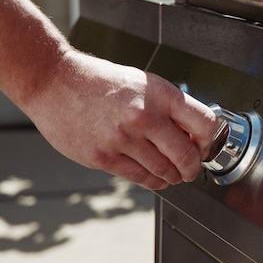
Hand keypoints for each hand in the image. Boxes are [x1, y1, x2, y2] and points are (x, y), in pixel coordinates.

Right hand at [22, 49, 218, 189]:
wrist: (54, 82)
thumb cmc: (98, 82)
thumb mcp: (142, 83)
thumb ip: (167, 108)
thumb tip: (191, 135)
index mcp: (159, 93)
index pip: (204, 124)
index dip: (209, 141)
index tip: (204, 147)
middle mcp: (144, 116)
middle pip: (186, 156)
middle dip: (193, 168)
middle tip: (191, 169)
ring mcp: (123, 139)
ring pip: (164, 171)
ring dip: (173, 177)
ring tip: (172, 174)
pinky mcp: (104, 157)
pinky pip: (139, 178)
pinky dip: (152, 181)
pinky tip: (153, 176)